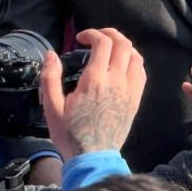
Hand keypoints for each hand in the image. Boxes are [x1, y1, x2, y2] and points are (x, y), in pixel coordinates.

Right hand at [40, 28, 145, 158]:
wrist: (93, 157)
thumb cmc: (70, 133)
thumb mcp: (51, 107)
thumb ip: (50, 77)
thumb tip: (51, 54)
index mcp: (95, 81)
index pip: (103, 43)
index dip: (93, 33)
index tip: (81, 38)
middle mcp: (116, 82)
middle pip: (123, 44)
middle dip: (110, 33)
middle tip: (96, 37)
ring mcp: (129, 91)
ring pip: (136, 56)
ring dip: (123, 46)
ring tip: (109, 48)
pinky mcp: (135, 100)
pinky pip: (141, 73)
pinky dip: (133, 61)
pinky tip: (122, 64)